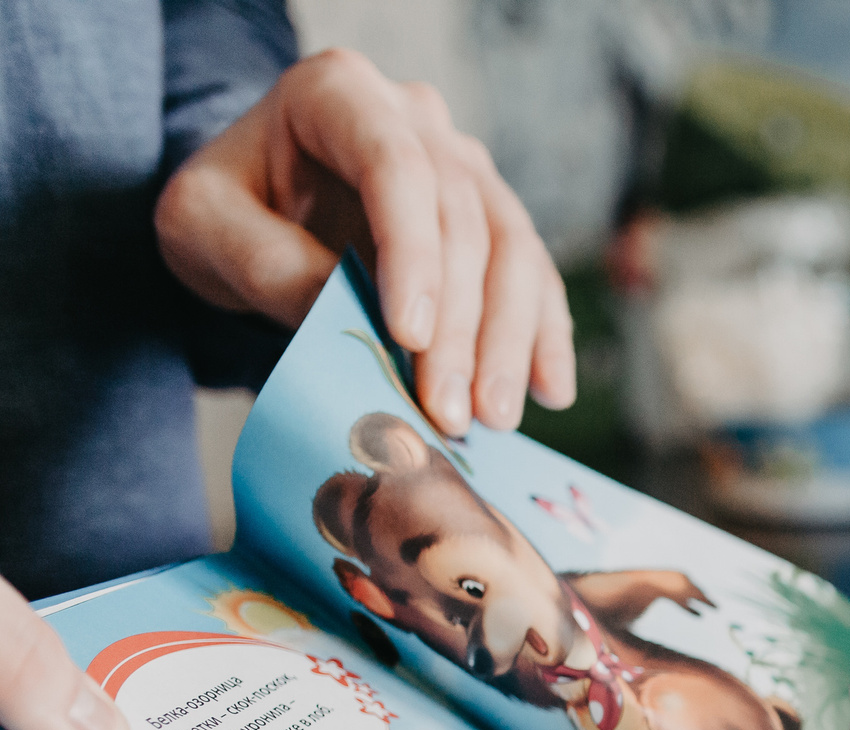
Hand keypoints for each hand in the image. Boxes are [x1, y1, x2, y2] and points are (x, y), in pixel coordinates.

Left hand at [155, 48, 574, 437]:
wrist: (254, 208)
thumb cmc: (227, 208)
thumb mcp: (202, 225)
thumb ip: (264, 262)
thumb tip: (349, 318)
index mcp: (339, 93)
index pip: (396, 166)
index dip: (413, 253)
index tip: (408, 337)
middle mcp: (417, 119)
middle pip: (462, 220)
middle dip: (461, 326)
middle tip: (448, 409)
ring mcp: (465, 166)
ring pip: (513, 250)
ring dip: (510, 341)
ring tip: (492, 417)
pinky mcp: (494, 219)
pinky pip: (535, 276)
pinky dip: (545, 337)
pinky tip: (549, 392)